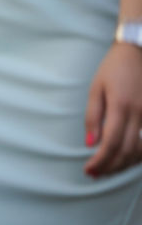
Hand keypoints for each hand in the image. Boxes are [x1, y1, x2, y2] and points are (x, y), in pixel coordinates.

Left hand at [84, 43, 141, 176]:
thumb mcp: (96, 88)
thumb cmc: (114, 68)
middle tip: (95, 174)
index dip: (100, 161)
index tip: (89, 170)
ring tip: (108, 169)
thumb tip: (90, 143)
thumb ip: (93, 116)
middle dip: (111, 166)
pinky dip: (137, 154)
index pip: (111, 143)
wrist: (140, 51)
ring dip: (124, 164)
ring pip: (141, 150)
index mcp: (122, 107)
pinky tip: (126, 158)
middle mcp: (141, 114)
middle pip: (128, 151)